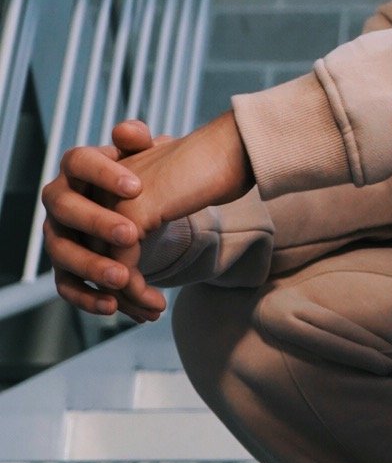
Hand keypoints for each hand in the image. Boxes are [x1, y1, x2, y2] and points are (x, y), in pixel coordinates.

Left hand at [42, 112, 253, 321]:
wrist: (232, 147)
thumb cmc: (207, 171)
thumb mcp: (164, 198)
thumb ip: (140, 219)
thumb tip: (127, 269)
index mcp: (99, 182)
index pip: (89, 240)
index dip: (111, 276)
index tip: (136, 301)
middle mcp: (97, 187)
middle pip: (91, 256)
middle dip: (117, 294)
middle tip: (145, 315)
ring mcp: (112, 199)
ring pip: (103, 265)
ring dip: (127, 299)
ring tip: (153, 313)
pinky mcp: (133, 211)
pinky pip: (122, 266)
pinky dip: (137, 292)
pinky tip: (158, 305)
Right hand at [42, 119, 168, 320]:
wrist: (137, 210)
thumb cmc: (138, 180)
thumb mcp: (144, 157)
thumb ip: (139, 142)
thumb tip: (130, 132)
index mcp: (76, 167)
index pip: (80, 162)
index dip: (104, 174)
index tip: (137, 187)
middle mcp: (59, 200)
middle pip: (66, 208)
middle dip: (96, 222)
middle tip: (132, 236)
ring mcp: (58, 235)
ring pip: (63, 252)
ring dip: (91, 267)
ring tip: (125, 280)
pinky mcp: (64, 267)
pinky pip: (67, 286)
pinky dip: (88, 299)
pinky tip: (116, 307)